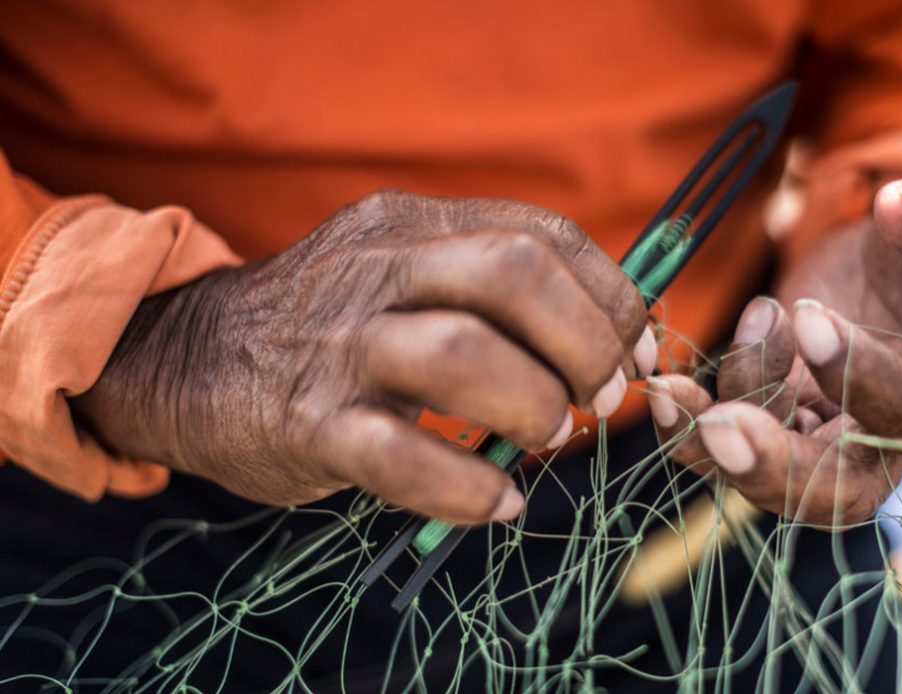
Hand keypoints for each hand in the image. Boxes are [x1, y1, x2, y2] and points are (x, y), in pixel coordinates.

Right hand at [72, 191, 653, 521]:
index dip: (610, 294)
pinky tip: (498, 502)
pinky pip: (401, 457)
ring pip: (462, 354)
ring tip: (549, 436)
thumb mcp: (404, 274)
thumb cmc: (333, 328)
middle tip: (601, 396)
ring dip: (533, 404)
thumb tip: (619, 343)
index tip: (636, 350)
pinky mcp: (308, 422)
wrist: (189, 360)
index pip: (541, 232)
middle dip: (585, 340)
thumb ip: (495, 294)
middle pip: (513, 273)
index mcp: (413, 225)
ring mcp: (341, 344)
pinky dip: (467, 488)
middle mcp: (378, 269)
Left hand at [648, 173, 901, 525]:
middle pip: (836, 493)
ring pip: (771, 475)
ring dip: (722, 428)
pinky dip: (693, 427)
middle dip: (773, 467)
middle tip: (721, 427)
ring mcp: (830, 436)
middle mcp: (893, 437)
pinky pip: (732, 446)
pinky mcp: (780, 420)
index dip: (856, 375)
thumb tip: (901, 205)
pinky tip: (667, 389)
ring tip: (715, 353)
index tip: (808, 317)